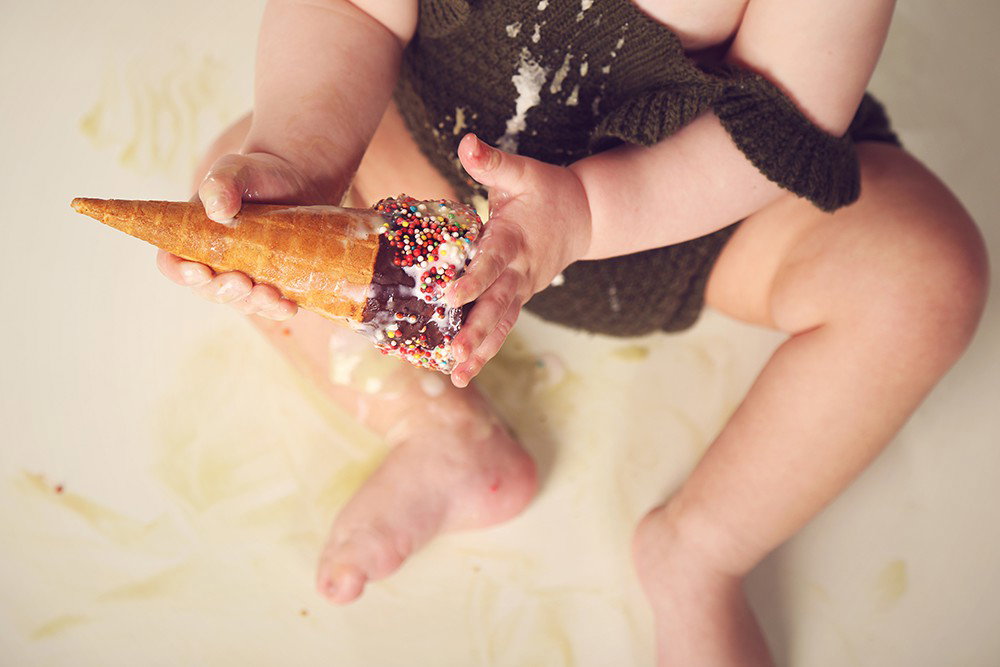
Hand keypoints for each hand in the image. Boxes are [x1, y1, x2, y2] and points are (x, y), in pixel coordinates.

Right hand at [157, 150, 331, 319]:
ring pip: (241, 302)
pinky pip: (271, 305)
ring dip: (253, 304)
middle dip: (223, 291)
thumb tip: (218, 210)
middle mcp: (215, 263)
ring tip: (270, 295)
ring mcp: (245, 277)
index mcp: (192, 238)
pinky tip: (289, 305)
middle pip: (208, 290)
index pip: (173, 263)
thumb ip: (221, 183)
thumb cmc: (255, 175)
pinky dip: (278, 309)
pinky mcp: (273, 283)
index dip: (180, 272)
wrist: (296, 182)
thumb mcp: (235, 170)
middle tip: (242, 282)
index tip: (198, 271)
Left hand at [447, 133, 591, 386]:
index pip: (492, 263)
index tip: (450, 297)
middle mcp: (520, 272)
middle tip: (456, 355)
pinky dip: (486, 349)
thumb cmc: (546, 191)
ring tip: (459, 376)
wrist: (584, 217)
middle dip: (478, 332)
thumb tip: (466, 142)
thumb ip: (492, 162)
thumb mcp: (522, 171)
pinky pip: (503, 327)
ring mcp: (522, 290)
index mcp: (515, 240)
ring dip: (482, 351)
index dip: (473, 280)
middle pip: (498, 306)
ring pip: (503, 324)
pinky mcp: (520, 299)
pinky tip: (464, 370)